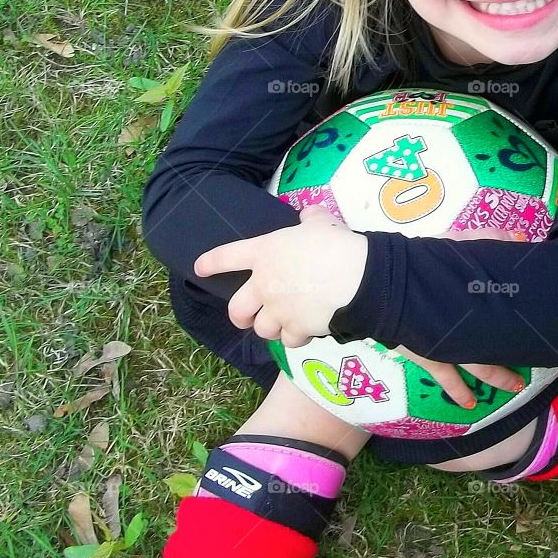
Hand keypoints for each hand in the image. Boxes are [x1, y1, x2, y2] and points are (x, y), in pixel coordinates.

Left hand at [193, 204, 368, 349]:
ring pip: (263, 329)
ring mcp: (278, 310)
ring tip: (284, 323)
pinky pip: (289, 340)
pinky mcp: (296, 328)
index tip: (200, 268)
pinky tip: (305, 331)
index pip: (227, 257)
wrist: (356, 276)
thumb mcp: (321, 222)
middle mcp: (264, 284)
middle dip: (239, 316)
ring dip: (271, 328)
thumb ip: (310, 220)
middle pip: (237, 309)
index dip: (211, 263)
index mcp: (264, 253)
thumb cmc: (336, 243)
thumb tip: (309, 216)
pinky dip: (295, 337)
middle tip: (246, 318)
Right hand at [393, 225, 528, 407]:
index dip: (522, 324)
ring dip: (496, 377)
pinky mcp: (429, 356)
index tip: (539, 333)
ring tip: (513, 388)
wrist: (380, 285)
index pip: (504, 315)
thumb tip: (516, 237)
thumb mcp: (453, 242)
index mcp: (474, 301)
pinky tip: (469, 404)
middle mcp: (466, 327)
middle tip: (534, 365)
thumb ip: (484, 239)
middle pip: (496, 345)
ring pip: (478, 367)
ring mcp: (448, 345)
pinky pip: (448, 379)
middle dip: (515, 356)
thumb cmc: (418, 262)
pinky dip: (459, 391)